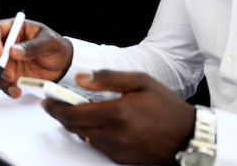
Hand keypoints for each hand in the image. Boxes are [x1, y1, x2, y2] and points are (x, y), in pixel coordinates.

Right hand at [0, 19, 72, 96]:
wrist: (64, 65)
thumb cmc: (56, 47)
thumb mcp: (49, 42)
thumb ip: (33, 46)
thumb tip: (14, 50)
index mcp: (15, 29)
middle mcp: (7, 44)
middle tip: (6, 71)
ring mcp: (7, 60)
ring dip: (0, 78)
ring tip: (14, 84)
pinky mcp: (10, 74)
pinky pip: (2, 81)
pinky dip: (6, 87)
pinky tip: (16, 90)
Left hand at [42, 69, 194, 164]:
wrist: (189, 136)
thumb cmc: (166, 106)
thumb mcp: (139, 81)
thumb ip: (107, 78)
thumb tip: (81, 77)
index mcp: (116, 114)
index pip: (73, 113)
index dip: (55, 107)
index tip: (47, 100)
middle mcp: (113, 135)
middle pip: (73, 127)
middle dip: (61, 115)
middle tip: (55, 104)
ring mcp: (117, 149)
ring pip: (84, 137)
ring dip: (76, 124)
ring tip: (79, 110)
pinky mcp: (121, 158)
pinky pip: (97, 146)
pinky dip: (91, 134)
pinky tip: (98, 123)